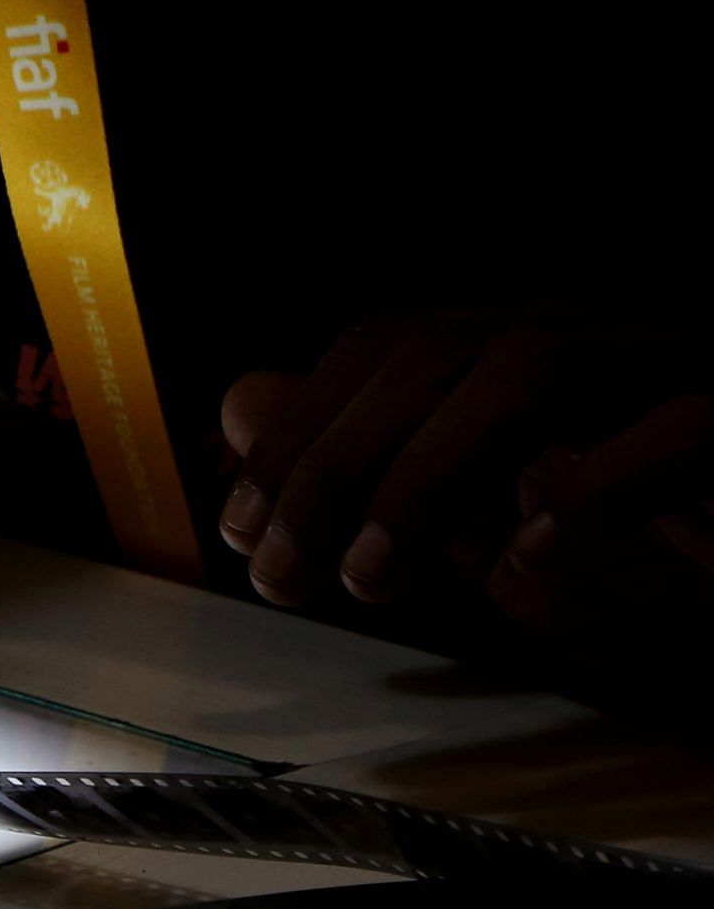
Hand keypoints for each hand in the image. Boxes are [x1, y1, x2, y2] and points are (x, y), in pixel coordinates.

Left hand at [216, 307, 704, 611]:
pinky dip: (596, 485)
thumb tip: (240, 406)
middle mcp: (608, 331)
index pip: (387, 345)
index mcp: (543, 340)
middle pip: (436, 353)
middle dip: (333, 461)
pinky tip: (530, 554)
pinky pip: (685, 426)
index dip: (302, 426)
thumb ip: (384, 460)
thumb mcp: (507, 511)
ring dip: (429, 474)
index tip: (243, 530)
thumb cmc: (667, 553)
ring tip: (373, 578)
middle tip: (282, 574)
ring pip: (530, 369)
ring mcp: (689, 361)